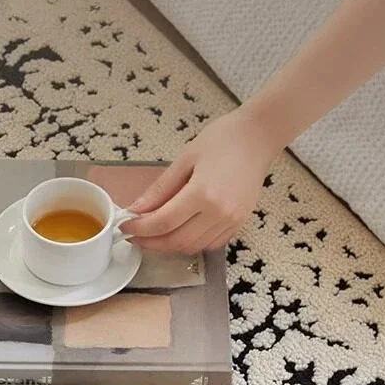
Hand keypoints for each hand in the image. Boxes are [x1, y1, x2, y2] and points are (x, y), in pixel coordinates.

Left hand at [122, 107, 280, 254]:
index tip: (125, 225)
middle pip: (177, 242)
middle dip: (151, 243)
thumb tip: (137, 209)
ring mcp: (232, 221)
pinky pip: (209, 245)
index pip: (163, 222)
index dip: (140, 228)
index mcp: (203, 193)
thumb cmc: (223, 139)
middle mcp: (219, 213)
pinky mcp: (239, 224)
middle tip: (135, 235)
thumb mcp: (185, 159)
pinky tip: (178, 233)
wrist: (259, 137)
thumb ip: (160, 189)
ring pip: (193, 248)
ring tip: (153, 235)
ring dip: (169, 246)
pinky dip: (190, 244)